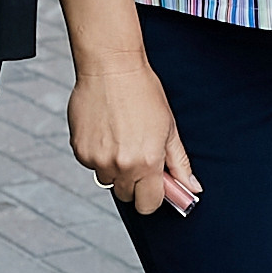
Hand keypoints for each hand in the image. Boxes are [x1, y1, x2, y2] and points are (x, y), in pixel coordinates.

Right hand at [68, 59, 198, 216]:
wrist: (111, 67)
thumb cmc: (143, 92)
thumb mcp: (169, 127)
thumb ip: (178, 163)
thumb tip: (191, 188)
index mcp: (147, 162)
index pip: (148, 204)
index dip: (153, 197)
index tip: (155, 187)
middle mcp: (121, 165)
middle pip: (126, 195)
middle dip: (134, 182)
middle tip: (138, 155)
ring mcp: (98, 159)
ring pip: (106, 179)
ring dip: (114, 168)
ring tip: (121, 137)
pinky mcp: (80, 150)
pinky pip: (91, 164)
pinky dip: (98, 154)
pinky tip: (106, 131)